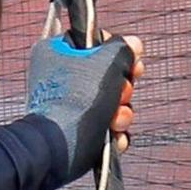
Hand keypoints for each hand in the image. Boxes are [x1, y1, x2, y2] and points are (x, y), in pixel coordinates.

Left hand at [25, 32, 142, 177]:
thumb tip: (133, 44)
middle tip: (120, 93)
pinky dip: (113, 132)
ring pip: (110, 103)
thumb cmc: (77, 102)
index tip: (132, 62)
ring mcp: (68, 105)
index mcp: (57, 52)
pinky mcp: (76, 129)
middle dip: (122, 89)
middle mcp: (60, 77)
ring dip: (121, 114)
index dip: (119, 51)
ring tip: (114, 120)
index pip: (96, 41)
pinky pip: (105, 126)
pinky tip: (112, 135)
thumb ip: (123, 49)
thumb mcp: (107, 64)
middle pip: (108, 74)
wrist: (60, 148)